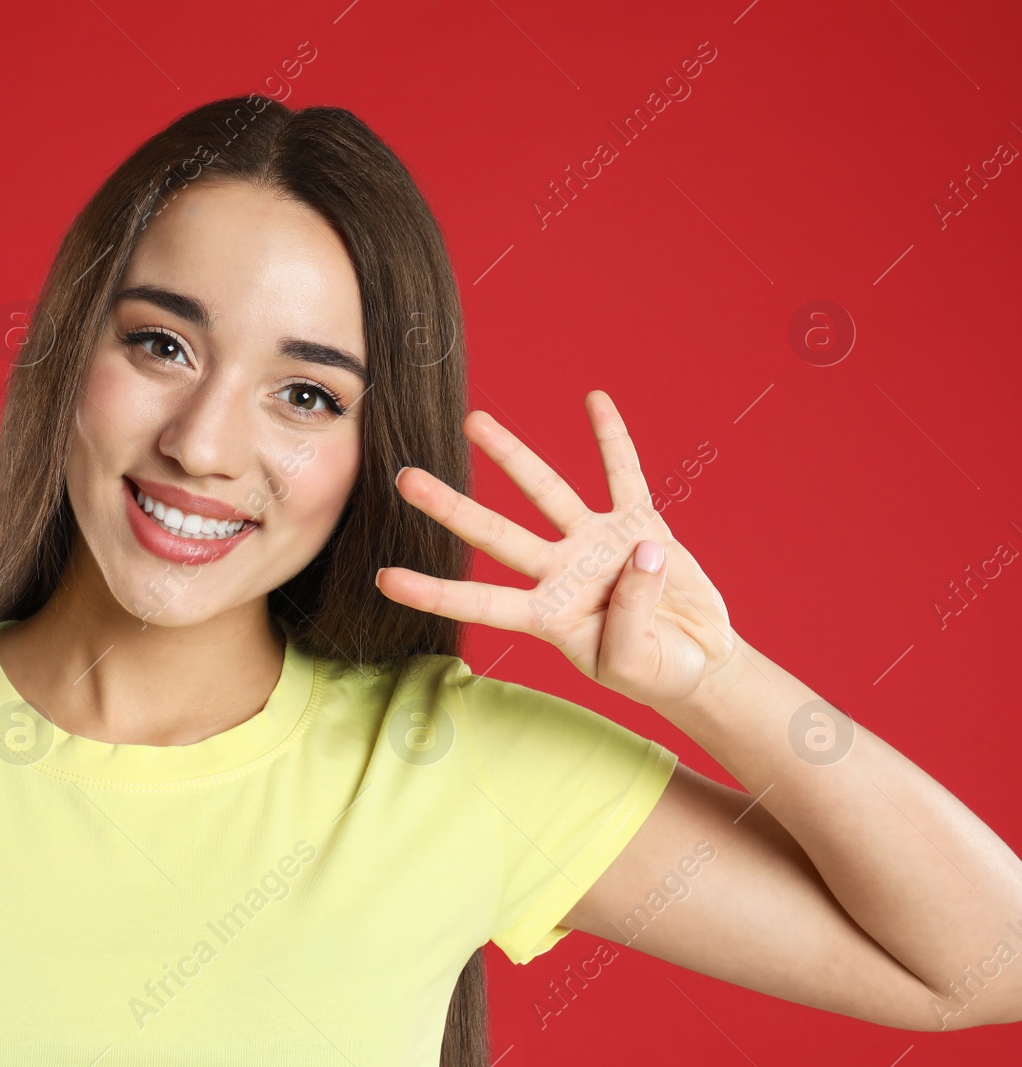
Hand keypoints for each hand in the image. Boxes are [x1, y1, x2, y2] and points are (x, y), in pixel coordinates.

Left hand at [375, 391, 738, 709]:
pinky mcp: (638, 524)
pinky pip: (623, 474)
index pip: (480, 602)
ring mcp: (596, 544)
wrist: (699, 661)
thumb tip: (639, 554)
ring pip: (546, 492)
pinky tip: (595, 400)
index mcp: (548, 616)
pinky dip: (612, 438)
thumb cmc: (657, 672)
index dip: (434, 594)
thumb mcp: (636, 664)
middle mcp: (561, 572)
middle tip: (404, 477)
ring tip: (473, 422)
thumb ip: (631, 618)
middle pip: (495, 534)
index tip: (383, 578)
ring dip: (512, 455)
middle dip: (450, 508)